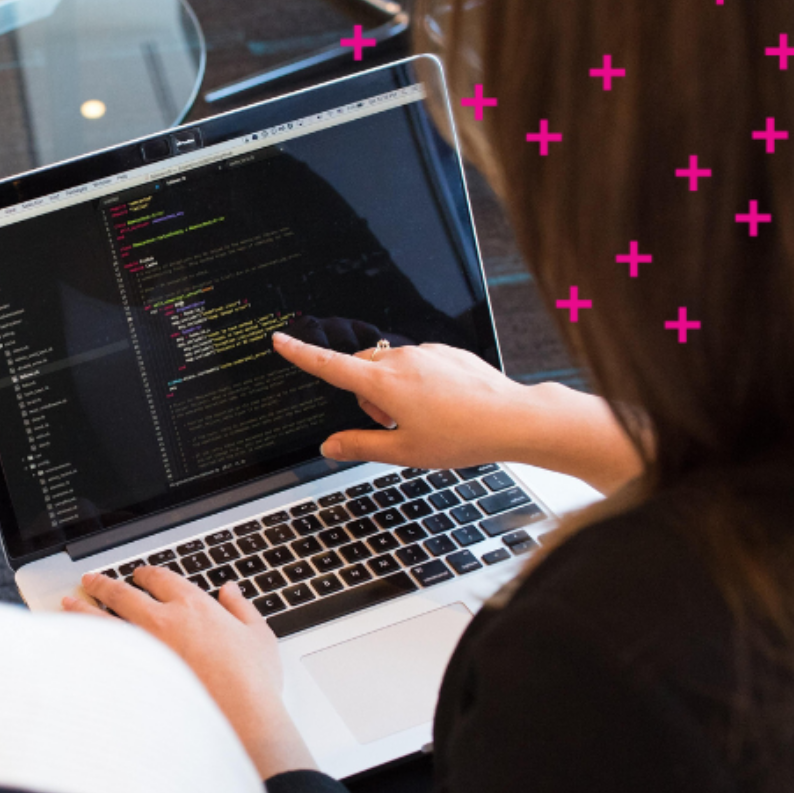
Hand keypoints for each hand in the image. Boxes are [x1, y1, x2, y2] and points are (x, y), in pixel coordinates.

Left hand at [62, 568, 316, 778]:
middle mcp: (162, 621)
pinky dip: (85, 645)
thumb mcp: (259, 637)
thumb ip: (242, 608)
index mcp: (193, 606)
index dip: (146, 574)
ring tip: (69, 603)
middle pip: (122, 593)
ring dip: (83, 608)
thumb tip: (231, 591)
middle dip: (103, 584)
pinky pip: (102, 654)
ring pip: (102, 620)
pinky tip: (75, 644)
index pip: (160, 578)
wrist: (240, 721)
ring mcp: (143, 650)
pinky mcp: (133, 677)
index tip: (139, 575)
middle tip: (91, 580)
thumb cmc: (252, 683)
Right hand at [273, 331, 642, 493]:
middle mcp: (401, 359)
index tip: (280, 340)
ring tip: (425, 420)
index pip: (329, 366)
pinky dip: (419, 383)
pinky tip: (444, 407)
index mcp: (383, 384)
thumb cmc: (461, 436)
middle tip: (393, 426)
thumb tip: (330, 446)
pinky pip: (418, 364)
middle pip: (361, 370)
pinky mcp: (446, 352)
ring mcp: (426, 353)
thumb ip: (360, 446)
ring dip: (393, 391)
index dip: (300, 355)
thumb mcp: (403, 452)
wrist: (513, 418)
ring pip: (390, 368)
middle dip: (366, 396)